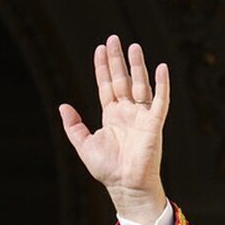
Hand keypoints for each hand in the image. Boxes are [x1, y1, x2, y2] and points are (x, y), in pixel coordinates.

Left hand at [59, 34, 169, 224]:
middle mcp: (127, 112)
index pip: (106, 86)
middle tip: (113, 38)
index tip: (100, 49)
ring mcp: (142, 116)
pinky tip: (160, 67)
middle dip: (117, 60)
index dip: (103, 68)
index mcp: (111, 116)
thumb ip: (74, 125)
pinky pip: (160, 100)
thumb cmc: (107, 169)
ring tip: (133, 46)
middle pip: (122, 79)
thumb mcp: (84, 144)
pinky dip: (161, 84)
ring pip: (139, 84)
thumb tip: (63, 105)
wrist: (124, 186)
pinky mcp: (154, 123)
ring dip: (137, 66)